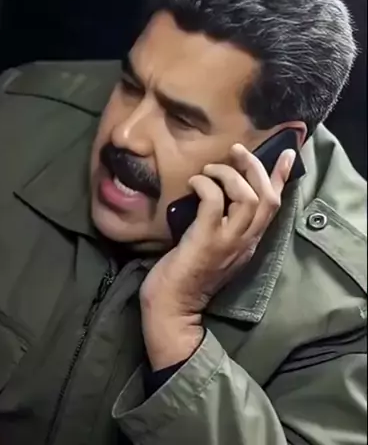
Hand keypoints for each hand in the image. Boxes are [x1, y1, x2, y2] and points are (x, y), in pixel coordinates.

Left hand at [140, 143, 295, 369]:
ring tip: (210, 169)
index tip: (285, 153)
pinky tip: (194, 182)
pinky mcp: (206, 241)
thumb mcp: (213, 248)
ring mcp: (227, 242)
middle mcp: (245, 242)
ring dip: (229, 175)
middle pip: (266, 198)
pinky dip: (206, 185)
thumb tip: (215, 194)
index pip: (274, 207)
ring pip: (248, 198)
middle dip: (255, 168)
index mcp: (248, 243)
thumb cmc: (186, 275)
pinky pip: (214, 203)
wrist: (172, 307)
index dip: (280, 178)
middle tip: (236, 151)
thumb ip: (222, 226)